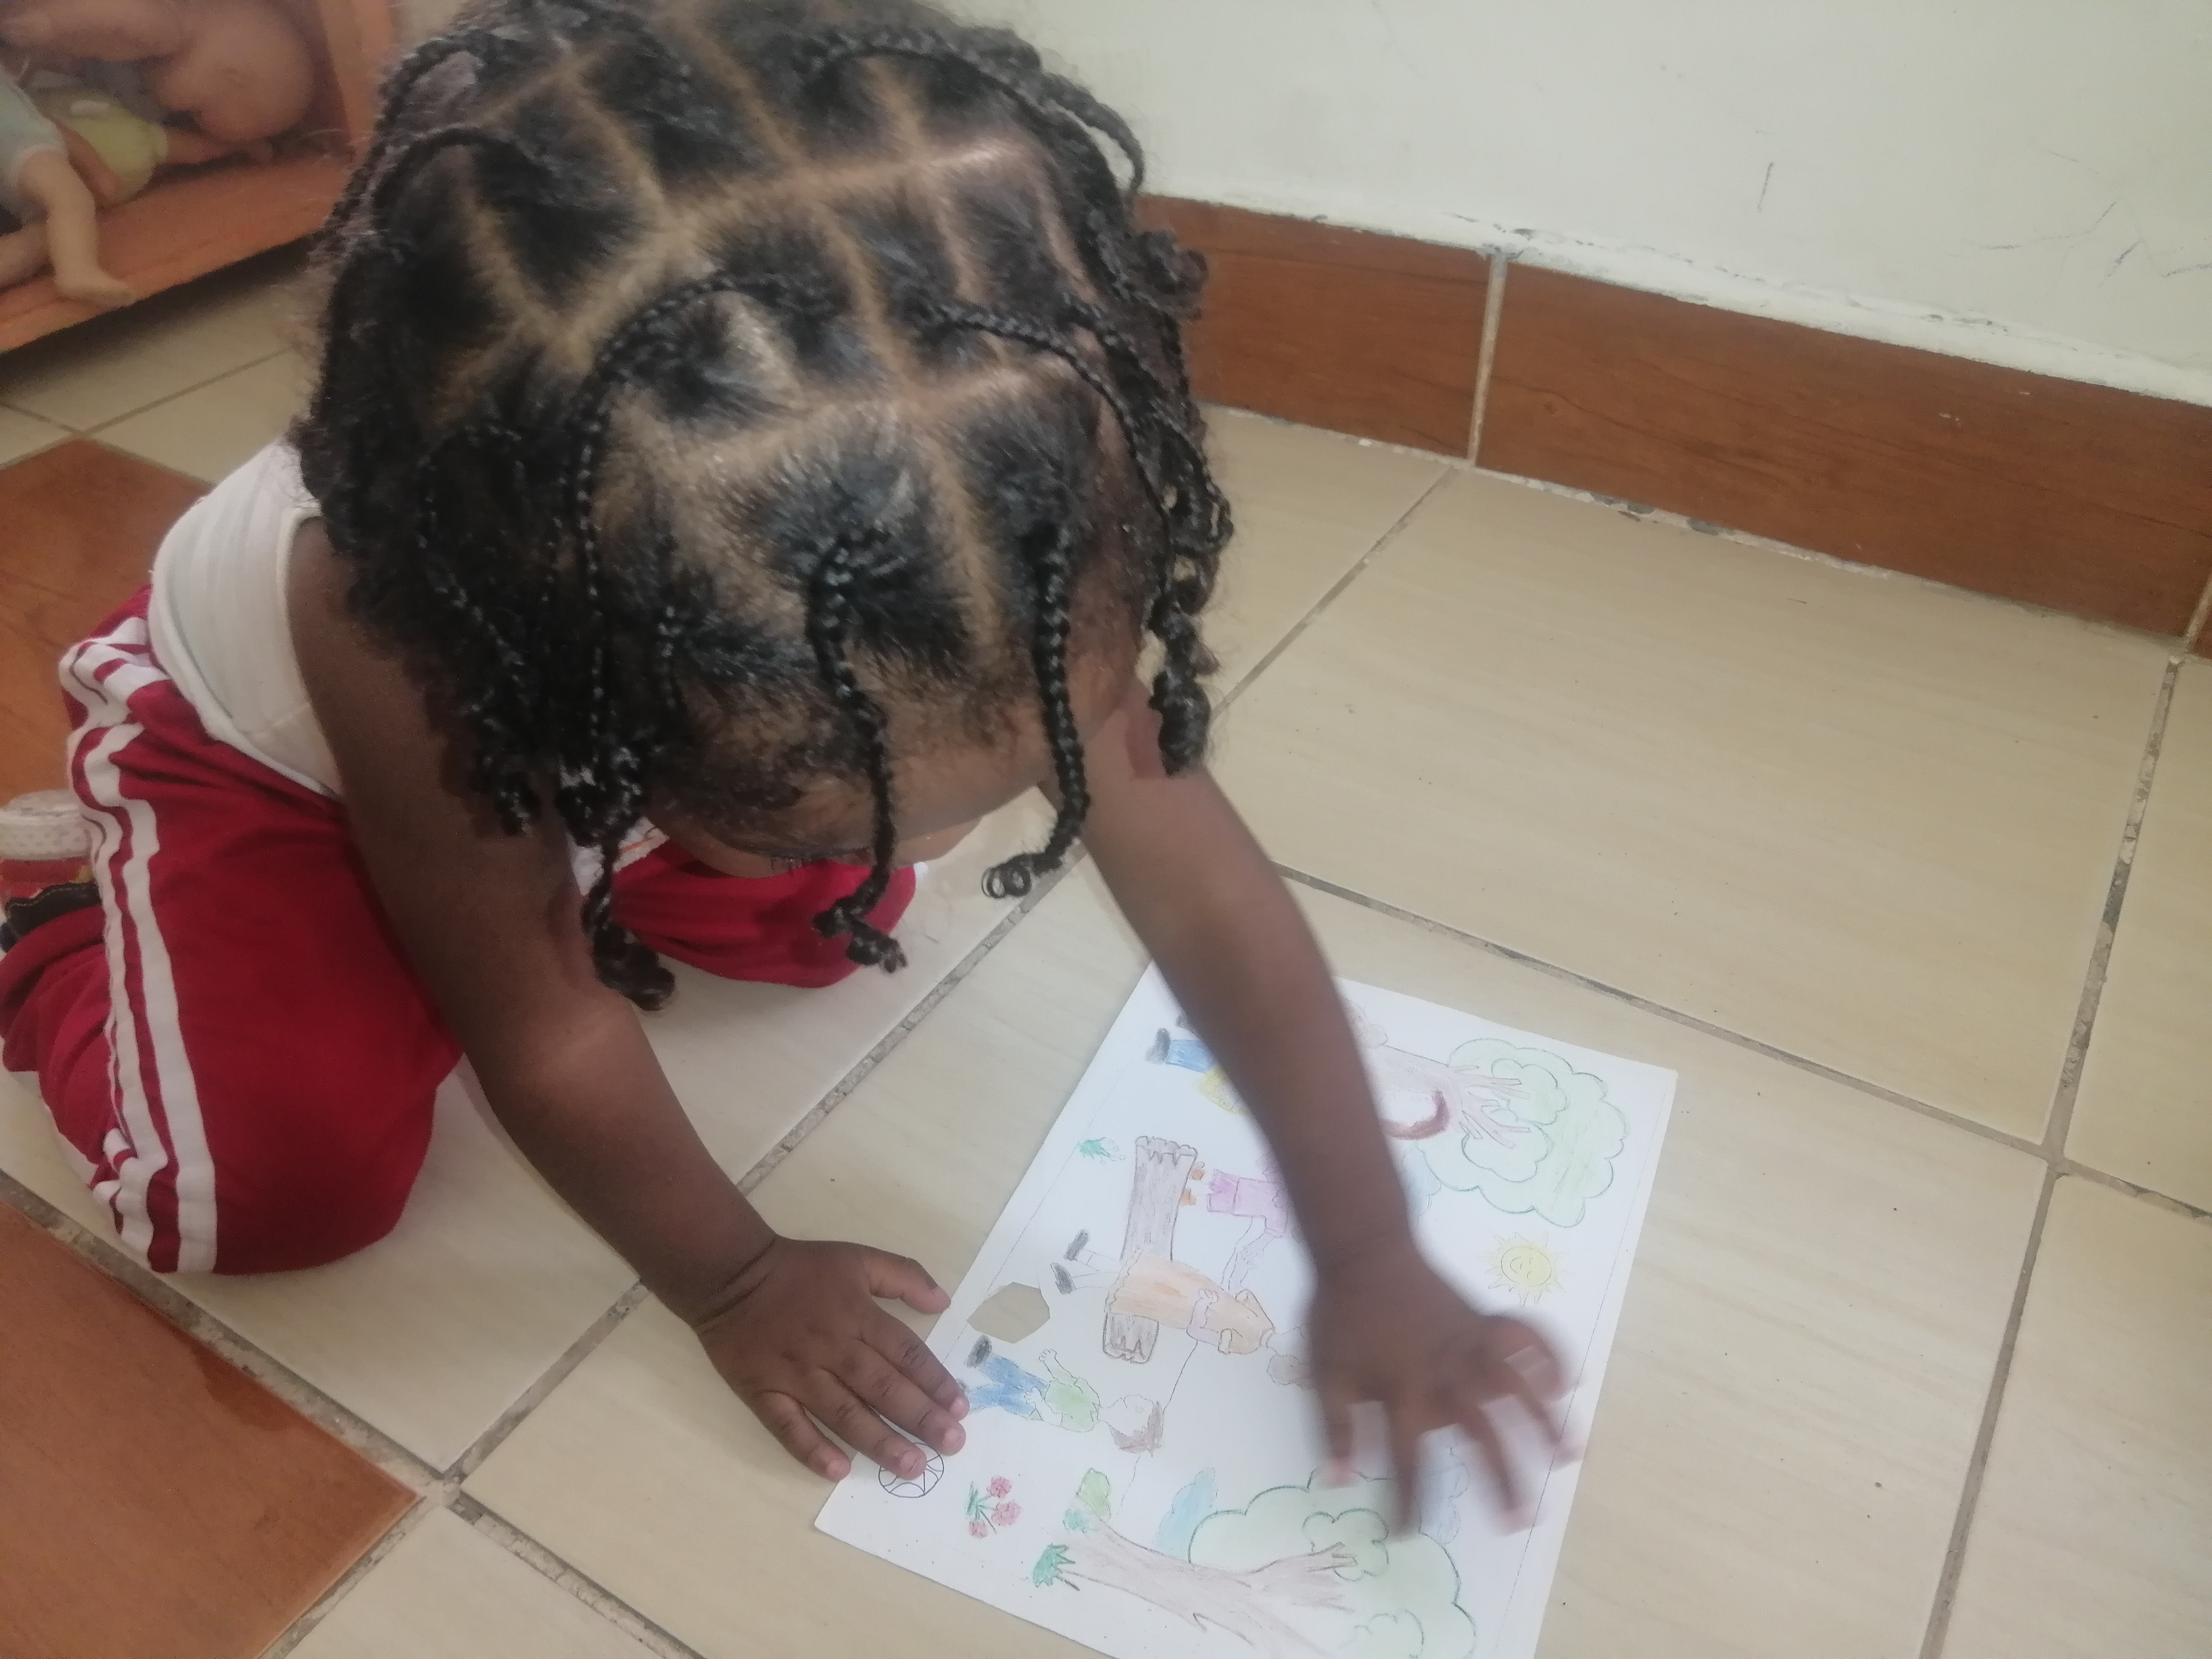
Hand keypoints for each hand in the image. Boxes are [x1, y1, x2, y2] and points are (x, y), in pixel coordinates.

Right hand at [692, 1236, 967, 1482]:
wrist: (730, 1274)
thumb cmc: (800, 1269)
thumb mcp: (857, 1257)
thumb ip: (904, 1275)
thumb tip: (944, 1303)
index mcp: (857, 1315)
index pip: (905, 1354)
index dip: (935, 1382)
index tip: (960, 1408)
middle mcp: (831, 1348)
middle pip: (882, 1388)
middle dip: (920, 1418)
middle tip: (950, 1445)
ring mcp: (795, 1374)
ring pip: (843, 1413)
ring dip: (879, 1442)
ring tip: (912, 1467)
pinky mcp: (762, 1392)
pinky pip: (789, 1427)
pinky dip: (812, 1450)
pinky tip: (839, 1470)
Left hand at [1307, 1236, 1570, 1531]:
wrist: (1363, 1249)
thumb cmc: (1340, 1313)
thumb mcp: (1325, 1373)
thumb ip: (1335, 1428)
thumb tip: (1340, 1481)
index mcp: (1404, 1392)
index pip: (1409, 1462)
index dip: (1408, 1502)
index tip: (1409, 1532)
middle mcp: (1446, 1374)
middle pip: (1482, 1435)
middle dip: (1503, 1481)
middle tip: (1520, 1519)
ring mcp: (1469, 1343)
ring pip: (1517, 1388)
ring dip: (1543, 1421)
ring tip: (1567, 1454)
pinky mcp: (1480, 1318)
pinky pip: (1523, 1335)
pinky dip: (1547, 1354)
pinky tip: (1564, 1380)